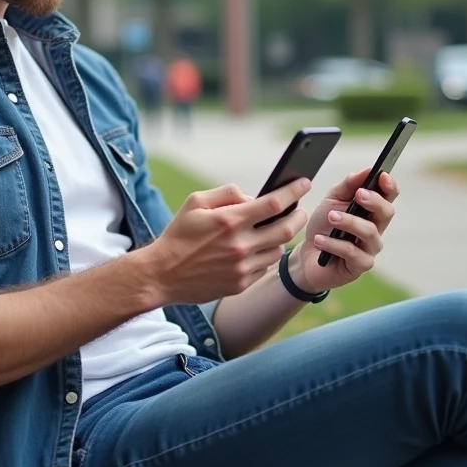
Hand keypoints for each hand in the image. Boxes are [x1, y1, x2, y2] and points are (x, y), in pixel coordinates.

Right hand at [142, 178, 310, 304]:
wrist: (162, 274)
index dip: (294, 191)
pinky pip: (265, 266)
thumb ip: (226, 193)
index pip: (274, 203)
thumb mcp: (195, 202)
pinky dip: (265, 255)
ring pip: (278, 249)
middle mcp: (240, 245)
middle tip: (299, 210)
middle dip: (298, 216)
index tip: (304, 183)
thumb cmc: (178, 234)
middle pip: (286, 229)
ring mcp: (242, 267)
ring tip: (271, 231)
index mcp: (230, 221)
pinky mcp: (241, 284)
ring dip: (280, 238)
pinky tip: (255, 250)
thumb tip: (252, 197)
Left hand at [289, 170, 399, 295]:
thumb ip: (348, 185)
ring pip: (370, 232)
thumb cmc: (323, 225)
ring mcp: (370, 248)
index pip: (389, 196)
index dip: (390, 186)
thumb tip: (367, 170)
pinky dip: (334, 244)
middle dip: (374, 201)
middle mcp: (376, 228)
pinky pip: (353, 252)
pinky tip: (319, 240)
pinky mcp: (360, 265)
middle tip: (358, 194)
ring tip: (331, 217)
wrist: (306, 254)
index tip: (382, 175)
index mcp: (371, 210)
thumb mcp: (331, 200)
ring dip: (349, 222)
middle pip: (387, 212)